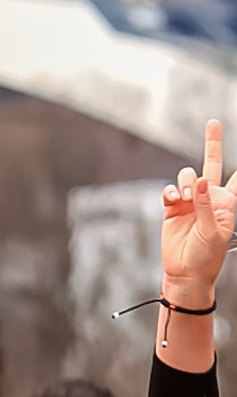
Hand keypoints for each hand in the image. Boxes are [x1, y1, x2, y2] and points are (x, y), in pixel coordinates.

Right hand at [162, 122, 236, 300]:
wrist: (185, 272)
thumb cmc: (207, 256)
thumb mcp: (213, 230)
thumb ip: (206, 204)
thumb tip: (201, 179)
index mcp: (227, 203)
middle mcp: (209, 197)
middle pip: (213, 164)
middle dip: (212, 143)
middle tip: (213, 123)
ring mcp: (190, 201)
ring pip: (188, 176)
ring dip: (185, 184)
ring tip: (186, 200)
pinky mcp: (172, 207)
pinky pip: (170, 189)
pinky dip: (170, 192)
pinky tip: (173, 201)